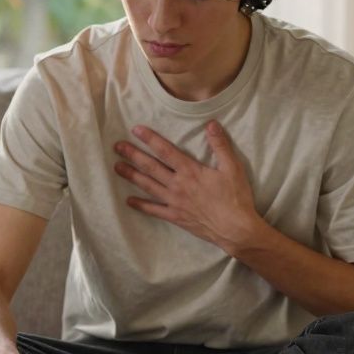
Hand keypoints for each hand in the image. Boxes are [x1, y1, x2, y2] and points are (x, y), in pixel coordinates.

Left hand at [114, 120, 266, 254]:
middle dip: (133, 155)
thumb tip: (211, 124)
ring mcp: (174, 202)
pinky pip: (153, 210)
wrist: (235, 229)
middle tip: (117, 147)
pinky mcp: (175, 217)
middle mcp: (178, 185)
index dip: (150, 139)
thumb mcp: (233, 168)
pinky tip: (128, 201)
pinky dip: (140, 205)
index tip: (135, 130)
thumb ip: (220, 145)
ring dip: (131, 175)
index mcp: (190, 171)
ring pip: (148, 186)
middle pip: (150, 167)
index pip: (165, 150)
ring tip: (116, 167)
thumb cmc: (236, 198)